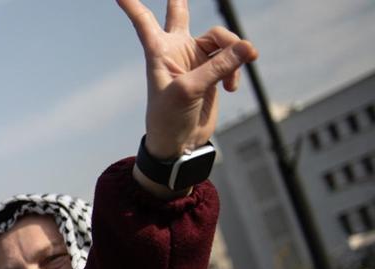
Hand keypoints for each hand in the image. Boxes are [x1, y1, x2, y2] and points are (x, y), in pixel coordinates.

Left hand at [118, 0, 257, 158]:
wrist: (180, 143)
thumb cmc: (170, 118)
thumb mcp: (190, 90)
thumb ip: (218, 67)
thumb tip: (247, 47)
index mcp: (159, 52)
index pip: (144, 22)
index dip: (132, 6)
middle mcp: (176, 50)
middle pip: (179, 15)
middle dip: (178, 0)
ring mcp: (196, 60)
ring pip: (221, 40)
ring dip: (233, 53)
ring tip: (235, 74)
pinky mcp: (213, 72)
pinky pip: (232, 58)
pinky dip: (236, 69)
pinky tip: (231, 88)